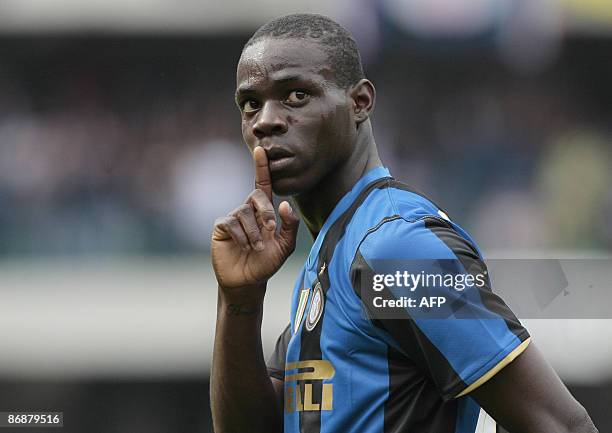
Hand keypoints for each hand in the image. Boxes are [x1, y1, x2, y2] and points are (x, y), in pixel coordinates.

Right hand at [211, 146, 299, 293]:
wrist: (248, 281)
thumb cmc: (267, 263)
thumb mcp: (285, 246)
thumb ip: (290, 225)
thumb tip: (286, 204)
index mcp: (264, 211)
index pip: (263, 185)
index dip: (262, 167)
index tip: (261, 150)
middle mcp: (248, 210)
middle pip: (257, 196)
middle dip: (267, 213)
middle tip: (270, 231)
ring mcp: (234, 217)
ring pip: (245, 213)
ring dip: (254, 232)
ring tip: (256, 248)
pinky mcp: (222, 227)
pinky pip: (232, 223)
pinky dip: (241, 236)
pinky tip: (243, 247)